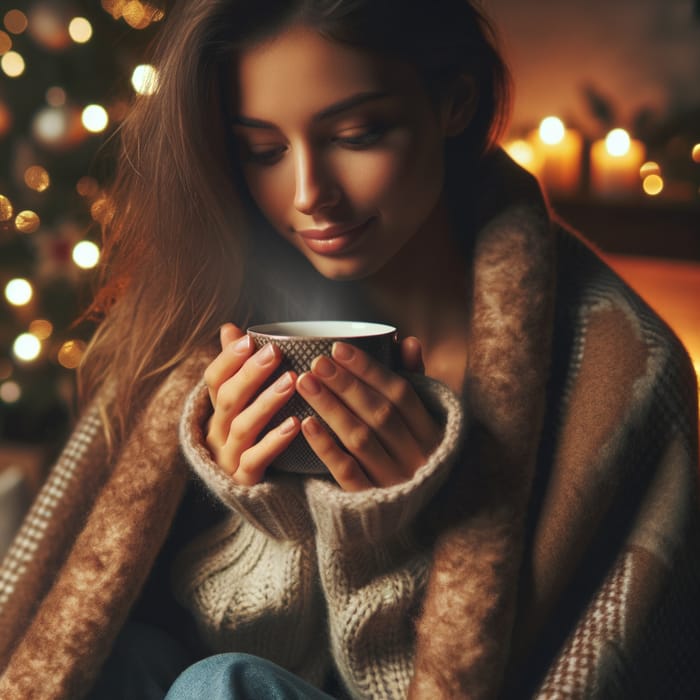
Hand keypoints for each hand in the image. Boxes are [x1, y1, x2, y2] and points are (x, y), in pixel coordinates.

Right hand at [204, 323, 299, 484]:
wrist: (256, 499)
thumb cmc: (251, 439)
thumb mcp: (241, 405)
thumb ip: (237, 369)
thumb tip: (229, 328)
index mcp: (216, 411)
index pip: (214, 379)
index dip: (228, 359)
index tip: (249, 340)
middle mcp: (216, 433)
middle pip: (227, 399)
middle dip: (250, 374)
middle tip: (275, 353)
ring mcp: (228, 458)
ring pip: (242, 426)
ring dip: (266, 402)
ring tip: (290, 382)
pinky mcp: (244, 482)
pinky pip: (255, 460)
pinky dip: (274, 441)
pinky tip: (295, 423)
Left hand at [296, 337, 440, 490]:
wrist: (417, 522)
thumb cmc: (416, 455)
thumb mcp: (424, 421)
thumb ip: (414, 381)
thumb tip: (407, 340)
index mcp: (432, 432)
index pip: (401, 393)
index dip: (370, 370)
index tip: (338, 348)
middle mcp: (417, 457)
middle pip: (379, 414)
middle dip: (346, 384)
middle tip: (316, 362)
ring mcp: (394, 482)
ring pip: (360, 439)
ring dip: (331, 407)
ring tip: (305, 382)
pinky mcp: (369, 503)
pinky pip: (347, 472)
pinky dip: (326, 447)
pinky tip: (306, 423)